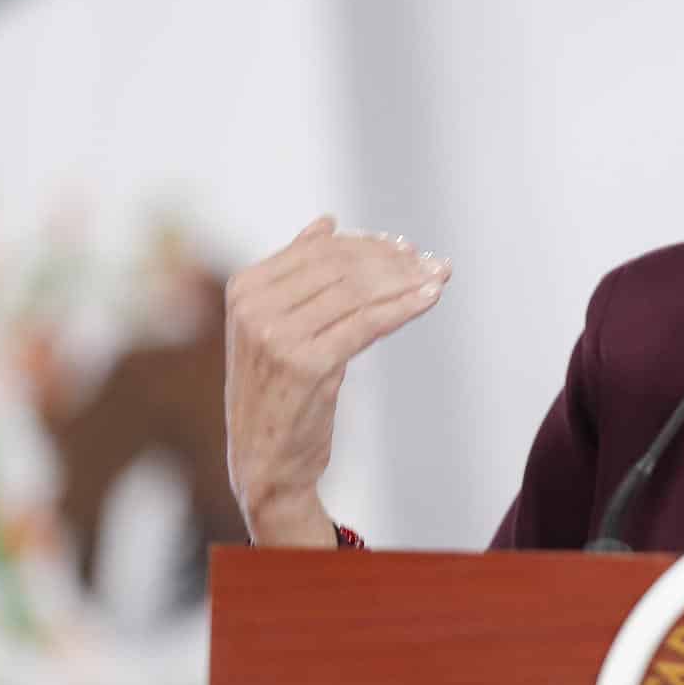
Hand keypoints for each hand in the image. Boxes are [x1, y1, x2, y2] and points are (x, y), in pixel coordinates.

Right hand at [225, 216, 450, 545]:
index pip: (320, 251)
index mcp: (244, 288)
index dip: (368, 245)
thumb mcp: (275, 326)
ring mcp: (278, 336)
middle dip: (393, 261)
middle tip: (431, 262)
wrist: (265, 462)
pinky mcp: (308, 364)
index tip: (406, 247)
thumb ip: (296, 273)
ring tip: (439, 275)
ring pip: (359, 291)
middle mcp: (254, 307)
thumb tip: (327, 222)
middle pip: (342, 266)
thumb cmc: (278, 391)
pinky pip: (368, 323)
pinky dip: (405, 306)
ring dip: (407, 280)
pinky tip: (431, 297)